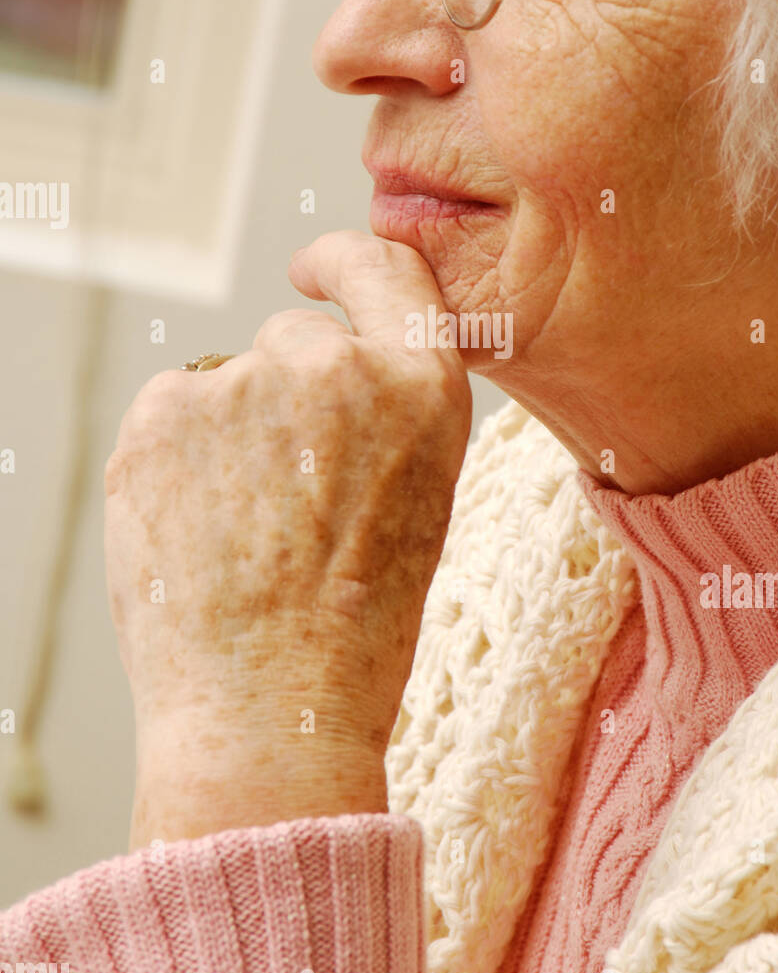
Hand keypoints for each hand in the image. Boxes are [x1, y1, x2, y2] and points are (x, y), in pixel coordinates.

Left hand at [103, 232, 471, 846]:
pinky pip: (169, 416)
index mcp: (422, 385)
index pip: (385, 269)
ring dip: (228, 436)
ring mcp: (242, 384)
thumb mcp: (421, 499)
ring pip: (226, 385)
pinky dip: (175, 462)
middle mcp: (335, 365)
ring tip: (244, 535)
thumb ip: (387, 410)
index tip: (311, 266)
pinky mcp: (161, 415)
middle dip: (286, 398)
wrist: (272, 711)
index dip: (343, 261)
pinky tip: (199, 533)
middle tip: (286, 496)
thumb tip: (319, 361)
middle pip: (294, 343)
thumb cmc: (357, 627)